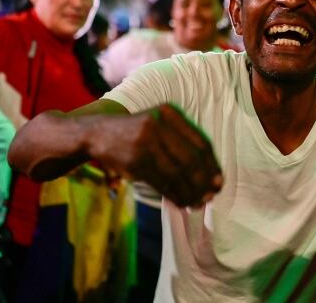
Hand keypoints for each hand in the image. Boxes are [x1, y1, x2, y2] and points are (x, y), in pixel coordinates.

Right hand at [87, 103, 222, 206]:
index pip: (200, 142)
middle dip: (203, 181)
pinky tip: (181, 202)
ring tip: (198, 202)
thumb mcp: (159, 124)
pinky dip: (174, 195)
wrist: (96, 132)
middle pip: (190, 159)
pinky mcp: (133, 161)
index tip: (219, 181)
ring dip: (189, 192)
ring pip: (176, 173)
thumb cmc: (136, 132)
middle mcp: (158, 125)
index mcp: (170, 113)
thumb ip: (182, 141)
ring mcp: (144, 143)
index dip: (212, 164)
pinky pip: (160, 182)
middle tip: (211, 195)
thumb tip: (209, 173)